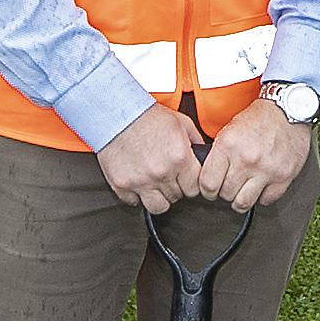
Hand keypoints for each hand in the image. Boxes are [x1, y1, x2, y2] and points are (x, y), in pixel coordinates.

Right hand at [96, 103, 210, 215]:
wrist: (115, 113)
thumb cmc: (146, 116)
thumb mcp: (181, 122)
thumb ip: (196, 141)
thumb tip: (204, 156)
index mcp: (180, 157)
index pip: (195, 188)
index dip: (191, 183)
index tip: (185, 178)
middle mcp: (162, 172)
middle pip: (177, 197)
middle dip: (175, 187)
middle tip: (167, 174)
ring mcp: (141, 181)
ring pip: (159, 207)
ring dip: (159, 197)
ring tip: (155, 183)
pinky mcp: (122, 185)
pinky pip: (134, 202)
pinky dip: (136, 195)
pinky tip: (138, 180)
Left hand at [198, 100, 312, 212]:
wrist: (288, 110)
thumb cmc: (259, 119)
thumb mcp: (229, 130)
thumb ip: (218, 154)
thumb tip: (206, 176)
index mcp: (228, 145)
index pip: (208, 183)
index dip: (207, 190)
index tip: (211, 190)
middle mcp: (246, 159)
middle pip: (226, 194)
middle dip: (225, 192)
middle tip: (229, 185)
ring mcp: (266, 170)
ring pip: (243, 203)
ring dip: (241, 199)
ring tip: (242, 190)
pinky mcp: (283, 176)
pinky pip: (266, 200)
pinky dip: (262, 196)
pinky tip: (261, 186)